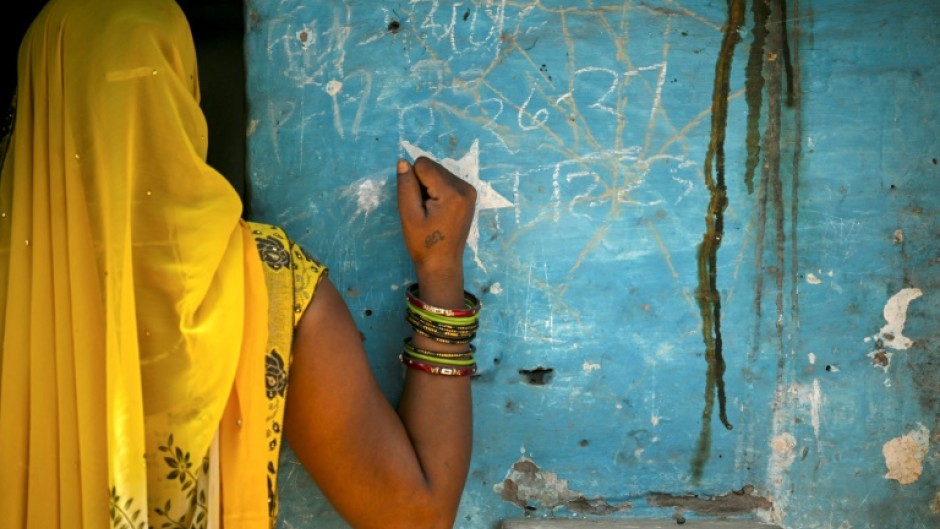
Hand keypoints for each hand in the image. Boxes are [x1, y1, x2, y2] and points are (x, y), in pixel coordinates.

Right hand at [396, 156, 476, 286]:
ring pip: (438, 172)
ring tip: (431, 211)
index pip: (423, 165)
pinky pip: (445, 180)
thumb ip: (406, 186)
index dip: (412, 181)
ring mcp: (469, 191)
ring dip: (429, 187)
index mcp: (453, 192)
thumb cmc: (423, 244)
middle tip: (424, 209)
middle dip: (422, 184)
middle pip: (432, 167)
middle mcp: (465, 187)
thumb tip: (403, 162)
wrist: (442, 264)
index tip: (418, 204)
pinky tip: (438, 210)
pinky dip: (437, 191)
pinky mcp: (468, 195)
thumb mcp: (409, 215)